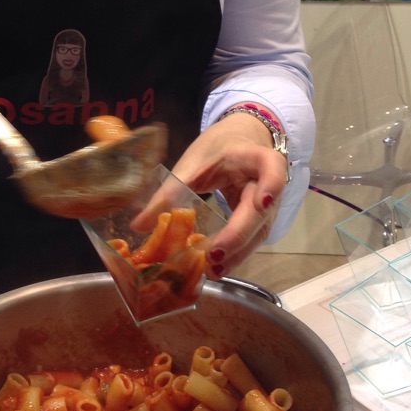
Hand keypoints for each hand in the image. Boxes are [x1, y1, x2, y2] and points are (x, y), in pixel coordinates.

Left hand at [170, 112, 288, 277]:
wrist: (239, 140)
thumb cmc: (218, 148)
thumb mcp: (192, 163)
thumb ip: (168, 192)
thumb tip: (138, 225)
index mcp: (253, 158)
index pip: (272, 168)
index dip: (271, 185)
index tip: (260, 203)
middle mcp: (268, 184)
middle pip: (262, 213)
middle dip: (238, 236)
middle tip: (212, 255)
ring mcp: (268, 205)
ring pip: (259, 232)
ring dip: (237, 253)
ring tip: (212, 270)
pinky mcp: (259, 219)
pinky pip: (251, 238)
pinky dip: (236, 253)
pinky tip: (216, 266)